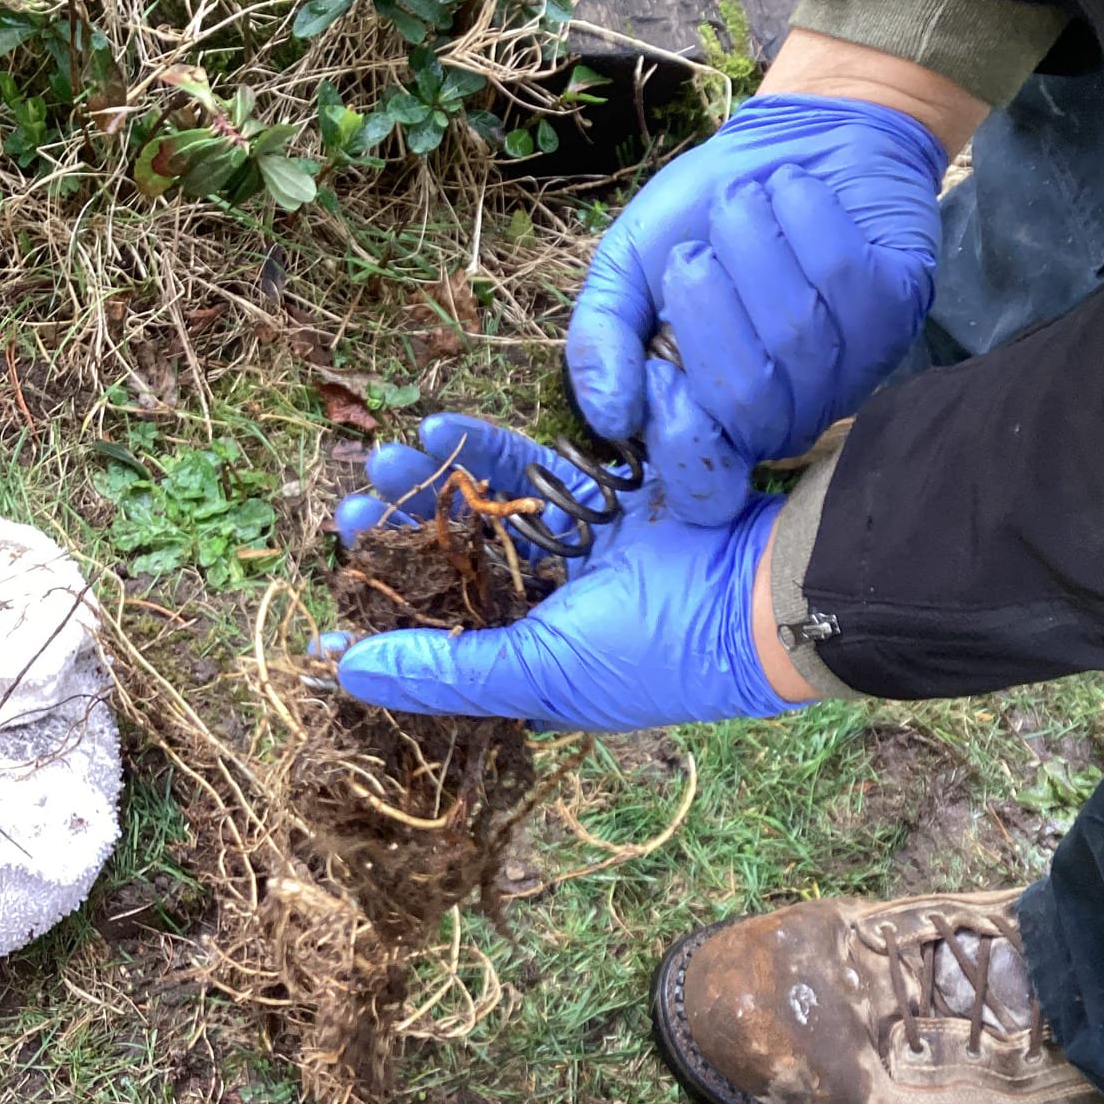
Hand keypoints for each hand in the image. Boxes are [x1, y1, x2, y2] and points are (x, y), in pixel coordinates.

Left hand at [320, 415, 811, 732]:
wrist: (762, 592)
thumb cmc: (650, 655)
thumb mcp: (535, 673)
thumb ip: (441, 670)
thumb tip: (341, 671)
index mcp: (538, 665)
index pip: (448, 631)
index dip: (393, 601)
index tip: (343, 568)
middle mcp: (557, 609)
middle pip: (462, 562)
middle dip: (407, 531)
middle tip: (352, 504)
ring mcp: (584, 549)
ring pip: (491, 509)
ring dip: (438, 484)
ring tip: (387, 458)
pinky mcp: (609, 494)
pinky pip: (537, 465)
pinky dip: (489, 448)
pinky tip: (439, 430)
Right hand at [566, 92, 946, 522]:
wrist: (794, 136)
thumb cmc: (702, 213)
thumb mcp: (630, 268)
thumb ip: (602, 337)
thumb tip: (609, 416)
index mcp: (717, 420)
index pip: (707, 487)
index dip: (680, 436)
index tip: (658, 366)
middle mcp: (788, 413)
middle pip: (748, 405)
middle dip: (708, 308)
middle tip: (698, 248)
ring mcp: (850, 368)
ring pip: (796, 335)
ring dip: (755, 246)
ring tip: (748, 203)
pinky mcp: (899, 311)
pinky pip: (846, 280)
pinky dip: (807, 218)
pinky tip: (798, 195)